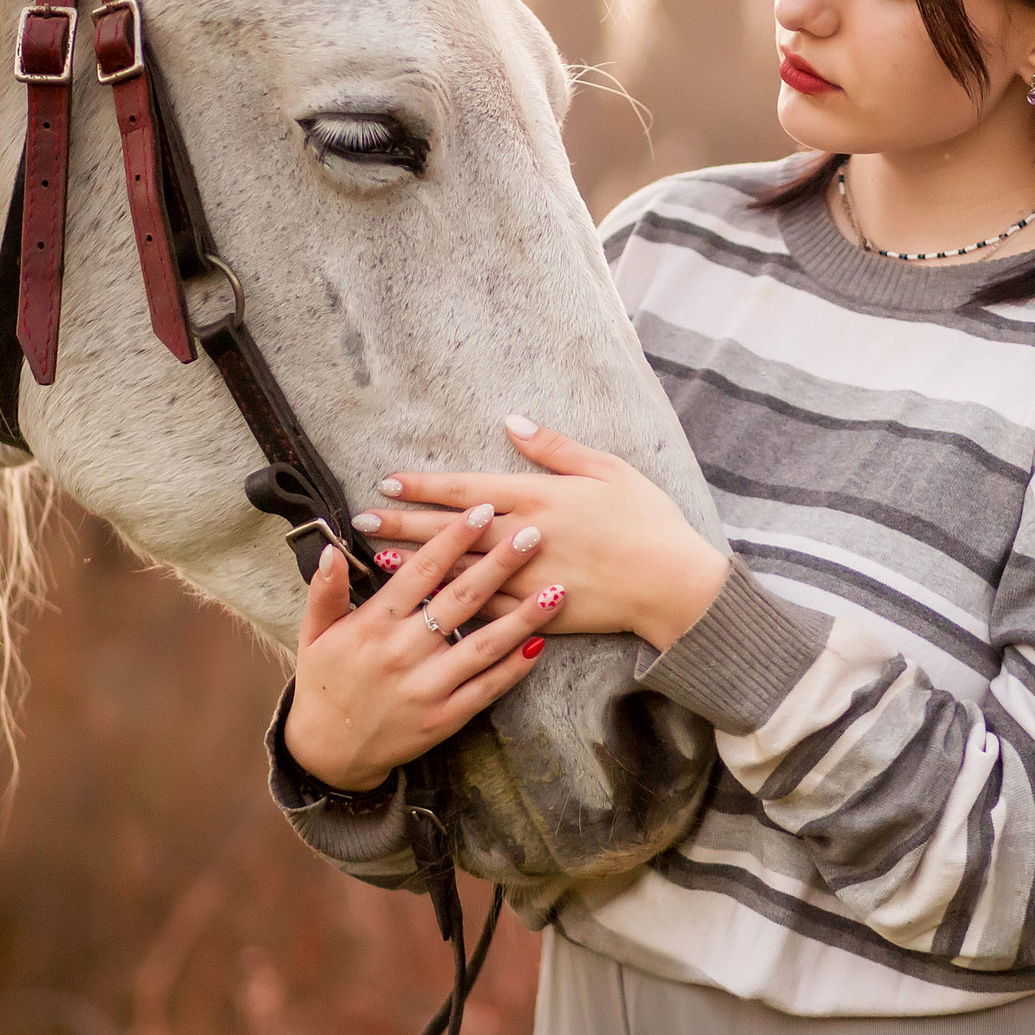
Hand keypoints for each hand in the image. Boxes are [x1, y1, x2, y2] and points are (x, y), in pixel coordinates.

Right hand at [280, 504, 558, 794]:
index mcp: (374, 625)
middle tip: (534, 535)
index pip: (421, 572)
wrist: (329, 753)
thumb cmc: (324, 682)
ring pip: (484, 645)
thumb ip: (325, 590)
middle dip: (500, 564)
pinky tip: (541, 643)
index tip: (482, 511)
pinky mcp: (444, 718)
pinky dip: (515, 667)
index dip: (453, 539)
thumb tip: (331, 547)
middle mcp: (403, 653)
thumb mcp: (314, 633)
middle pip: (461, 599)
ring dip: (523, 616)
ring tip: (556, 589)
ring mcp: (428, 688)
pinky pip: (487, 688)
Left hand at [353, 417, 728, 653]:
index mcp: (538, 497)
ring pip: (457, 570)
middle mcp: (524, 536)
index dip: (424, 486)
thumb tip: (513, 422)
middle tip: (361, 521)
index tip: (388, 482)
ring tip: (376, 559)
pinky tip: (424, 603)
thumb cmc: (648, 520)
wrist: (673, 583)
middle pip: (450, 530)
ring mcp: (527, 578)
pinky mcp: (537, 612)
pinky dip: (450, 603)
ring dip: (415, 564)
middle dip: (402, 524)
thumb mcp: (607, 468)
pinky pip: (484, 609)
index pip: (466, 489)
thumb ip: (555, 447)